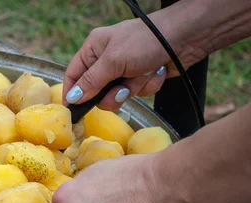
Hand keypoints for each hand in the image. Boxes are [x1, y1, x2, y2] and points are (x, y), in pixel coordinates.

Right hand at [62, 16, 205, 111]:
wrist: (186, 36)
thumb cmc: (145, 41)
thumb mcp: (112, 61)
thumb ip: (91, 82)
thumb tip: (73, 98)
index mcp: (94, 49)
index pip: (74, 74)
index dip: (72, 92)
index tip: (72, 110)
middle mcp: (107, 60)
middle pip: (96, 91)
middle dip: (111, 94)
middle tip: (122, 90)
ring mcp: (125, 69)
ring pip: (118, 95)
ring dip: (132, 89)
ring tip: (143, 74)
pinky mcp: (141, 77)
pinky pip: (137, 92)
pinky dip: (147, 85)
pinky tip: (156, 72)